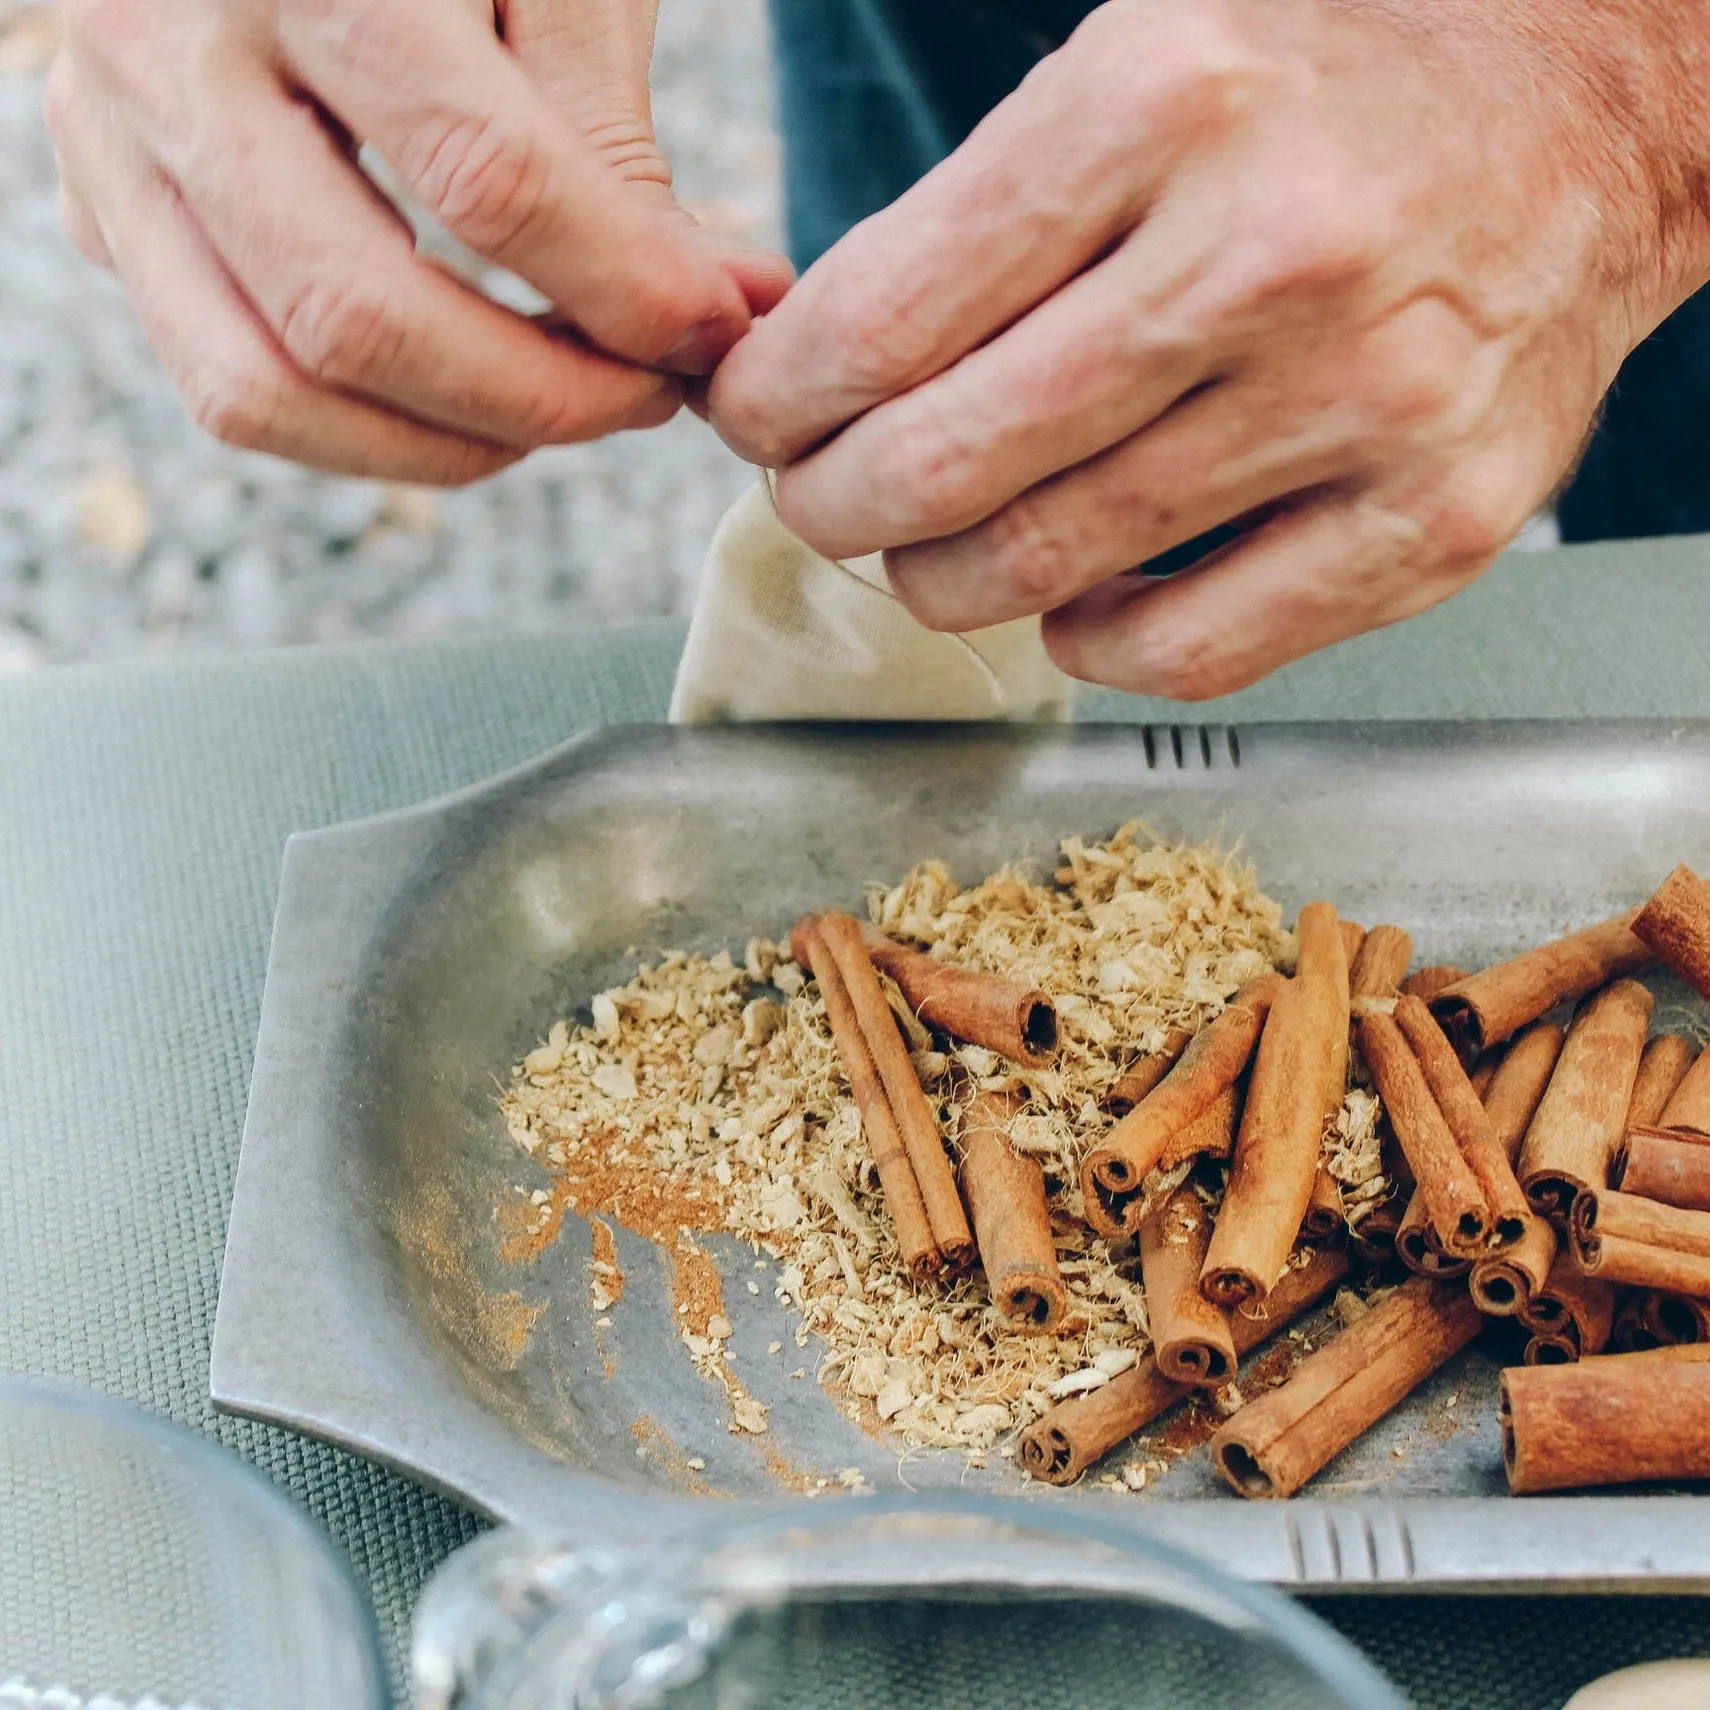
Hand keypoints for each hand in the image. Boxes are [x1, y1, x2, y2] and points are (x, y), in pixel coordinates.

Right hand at [45, 0, 791, 482]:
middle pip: (357, 315)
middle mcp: (161, 52)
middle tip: (648, 396)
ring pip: (265, 390)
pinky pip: (229, 385)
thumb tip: (722, 313)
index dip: (624, 287)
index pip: (484, 177)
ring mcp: (109, 143)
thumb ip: (612, 141)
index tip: (713, 333)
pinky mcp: (102, 210)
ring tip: (565, 413)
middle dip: (539, 398)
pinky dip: (366, 428)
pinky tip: (470, 398)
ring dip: (447, 445)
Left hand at [710, 0, 1709, 696]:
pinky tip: (1068, 606)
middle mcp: (1270, 252)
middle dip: (834, 506)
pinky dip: (1087, 647)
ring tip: (926, 551)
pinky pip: (1188, 653)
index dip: (779, 400)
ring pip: (1051, 567)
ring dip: (941, 581)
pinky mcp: (1431, 523)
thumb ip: (977, 222)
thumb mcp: (1139, 75)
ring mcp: (1366, 401)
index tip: (756, 424)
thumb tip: (811, 378)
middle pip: (951, 460)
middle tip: (816, 503)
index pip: (885, 315)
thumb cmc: (1326, 107)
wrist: (1583, 130)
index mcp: (1164, 100)